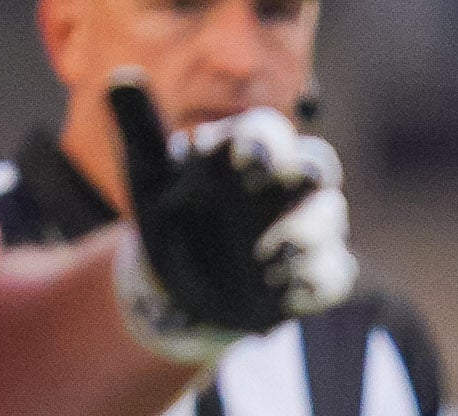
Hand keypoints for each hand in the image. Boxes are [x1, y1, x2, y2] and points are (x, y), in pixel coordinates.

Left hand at [108, 75, 355, 358]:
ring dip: (306, 236)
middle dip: (308, 175)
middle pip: (319, 165)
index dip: (264, 142)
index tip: (244, 162)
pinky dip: (315, 283)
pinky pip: (335, 272)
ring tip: (267, 264)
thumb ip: (141, 131)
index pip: (268, 132)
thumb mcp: (149, 178)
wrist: (180, 284)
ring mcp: (305, 226)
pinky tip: (283, 294)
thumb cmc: (170, 219)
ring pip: (330, 217)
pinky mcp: (315, 271)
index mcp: (245, 152)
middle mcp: (283, 185)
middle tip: (284, 186)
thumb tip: (122, 80)